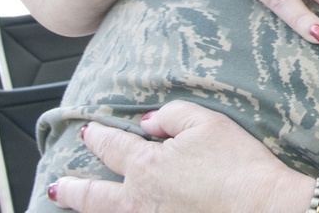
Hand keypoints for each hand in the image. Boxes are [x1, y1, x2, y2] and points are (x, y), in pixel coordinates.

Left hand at [48, 102, 314, 212]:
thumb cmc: (238, 163)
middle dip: (72, 188)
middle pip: (94, 196)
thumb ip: (173, 115)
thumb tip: (150, 122)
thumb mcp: (208, 123)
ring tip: (73, 206)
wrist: (262, 206)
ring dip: (88, 210)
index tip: (87, 131)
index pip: (113, 147)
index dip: (98, 137)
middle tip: (57, 185)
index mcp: (147, 166)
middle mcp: (141, 200)